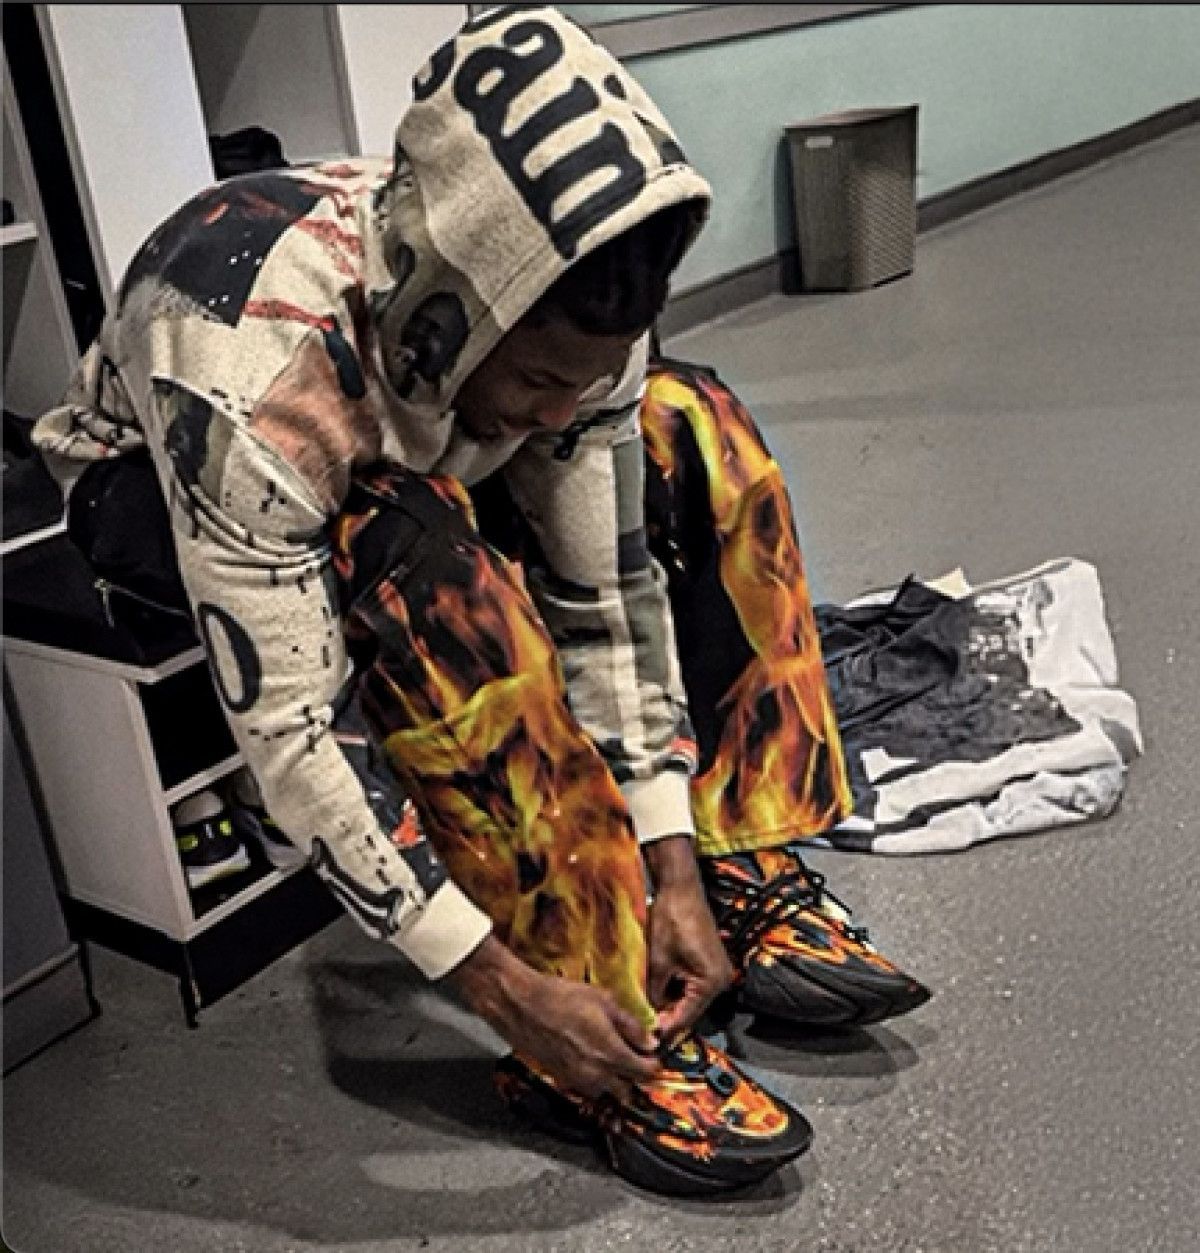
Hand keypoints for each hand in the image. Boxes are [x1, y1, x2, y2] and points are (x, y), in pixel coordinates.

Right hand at [448, 934, 660, 1100]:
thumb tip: (651, 1041)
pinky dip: (593, 1080)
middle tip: (635, 1058)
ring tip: (611, 1058)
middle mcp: (595, 1073)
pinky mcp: (560, 1078)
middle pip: (627, 1090)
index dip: (653, 1065)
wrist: (521, 1005)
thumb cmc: (560, 997)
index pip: (645, 1073)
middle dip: (634, 1077)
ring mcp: (576, 1079)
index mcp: (610, 1053)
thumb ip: (631, 1025)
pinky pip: (586, 1088)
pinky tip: (589, 1058)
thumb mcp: (604, 1001)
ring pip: (605, 1093)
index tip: (654, 1057)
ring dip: (613, 1081)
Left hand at [643, 836, 733, 1044]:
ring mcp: (716, 970)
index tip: (648, 1041)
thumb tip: (647, 1015)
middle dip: (667, 1015)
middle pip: (690, 1009)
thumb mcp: (658, 962)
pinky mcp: (709, 961)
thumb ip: (654, 993)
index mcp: (711, 982)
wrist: (680, 888)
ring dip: (670, 1001)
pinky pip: (692, 984)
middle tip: (643, 1024)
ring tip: (647, 1006)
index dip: (665, 1030)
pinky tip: (658, 988)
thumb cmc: (671, 918)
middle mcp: (720, 979)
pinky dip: (676, 987)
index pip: (686, 1017)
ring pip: (690, 997)